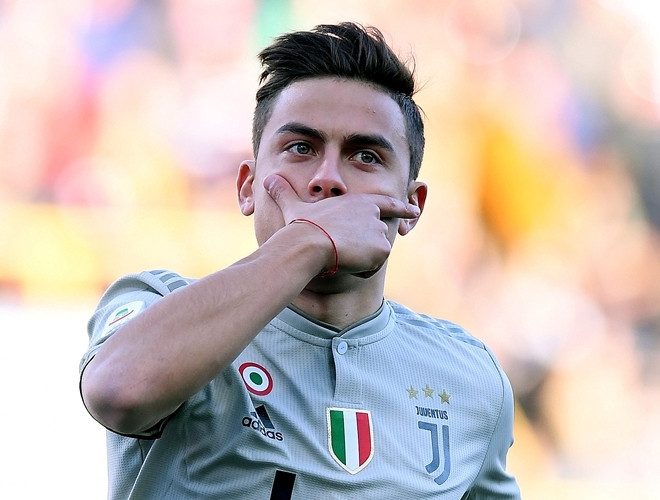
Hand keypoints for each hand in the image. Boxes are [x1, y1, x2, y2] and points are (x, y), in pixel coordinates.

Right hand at [264, 174, 420, 275]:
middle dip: (363, 247)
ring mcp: (379, 231)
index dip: (402, 207)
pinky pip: (373, 267)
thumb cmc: (301, 225)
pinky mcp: (382, 249)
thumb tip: (266, 179)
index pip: (387, 203)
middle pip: (375, 236)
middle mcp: (374, 214)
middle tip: (343, 250)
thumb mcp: (293, 207)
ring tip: (340, 255)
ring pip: (373, 254)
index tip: (414, 210)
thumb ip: (284, 193)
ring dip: (359, 260)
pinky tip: (346, 263)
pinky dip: (361, 270)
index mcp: (359, 201)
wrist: (310, 242)